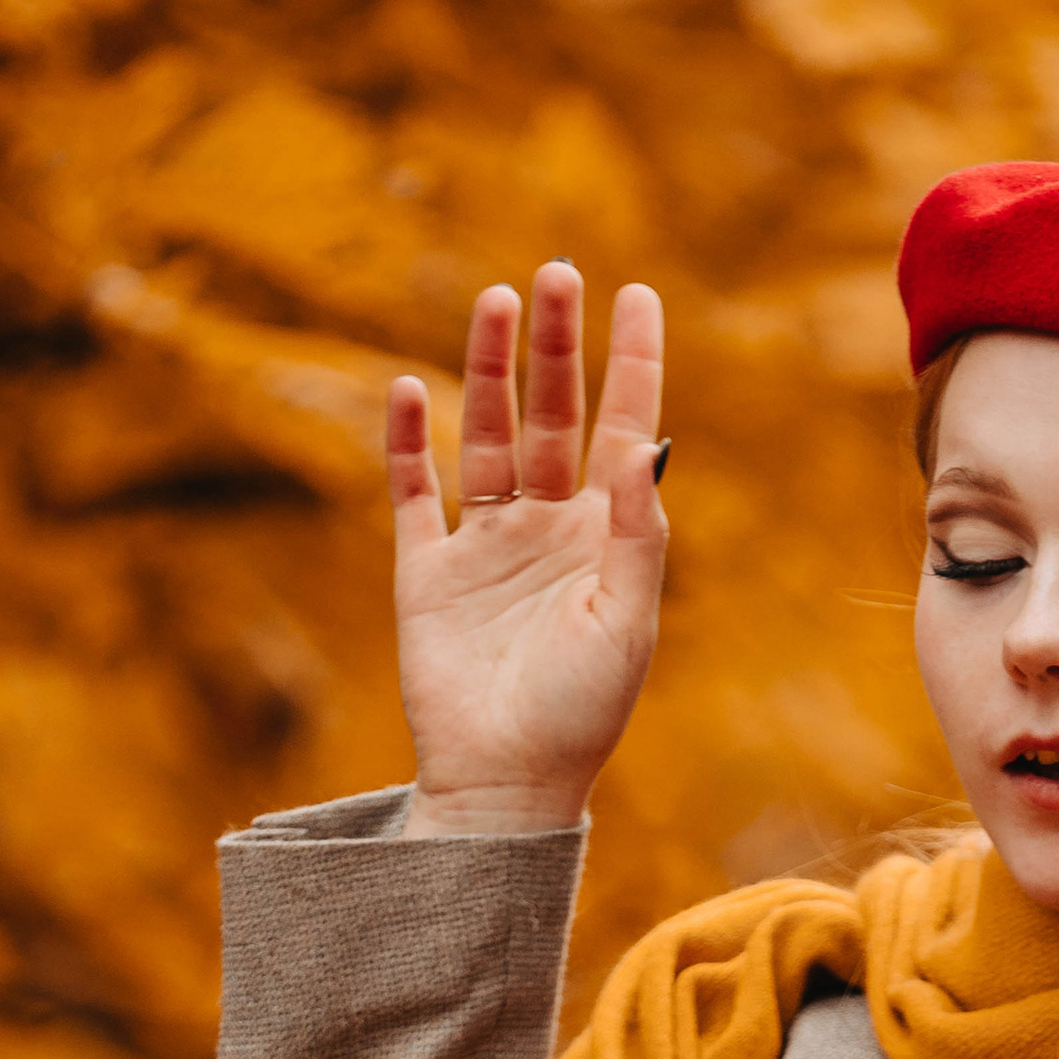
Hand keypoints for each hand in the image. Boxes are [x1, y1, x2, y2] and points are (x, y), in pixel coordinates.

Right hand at [390, 262, 667, 837]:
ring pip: (488, 435)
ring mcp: (487, 546)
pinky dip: (410, 440)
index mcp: (608, 539)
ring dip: (490, 371)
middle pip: (554, 416)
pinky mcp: (428, 571)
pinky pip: (415, 491)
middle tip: (555, 274)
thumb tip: (648, 445)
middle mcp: (549, 530)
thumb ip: (637, 534)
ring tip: (495, 301)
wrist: (504, 784)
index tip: (637, 293)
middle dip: (556, 346)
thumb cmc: (579, 714)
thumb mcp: (626, 621)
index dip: (632, 362)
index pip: (624, 429)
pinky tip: (410, 386)